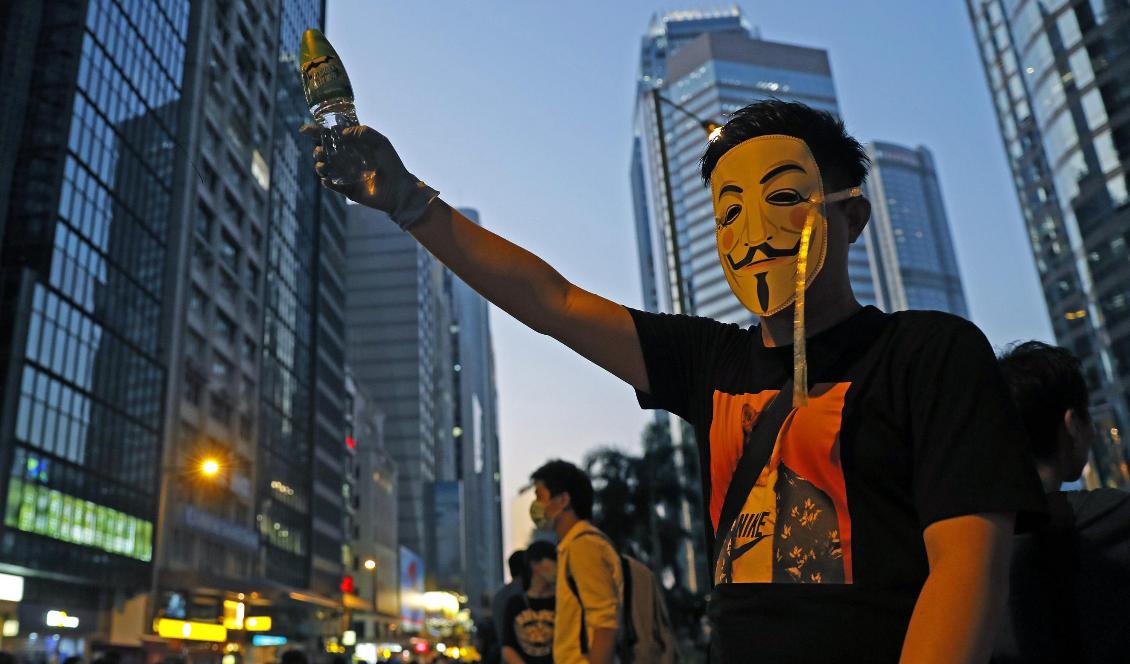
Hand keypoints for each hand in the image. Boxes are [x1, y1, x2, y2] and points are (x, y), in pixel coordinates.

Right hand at [298, 123, 438, 229]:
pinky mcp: (346, 189)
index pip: (331, 136)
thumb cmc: (393, 165)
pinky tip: (329, 180)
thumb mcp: (380, 143)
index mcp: (353, 146)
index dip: (317, 132)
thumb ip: (363, 132)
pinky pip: (331, 185)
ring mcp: (346, 174)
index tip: (306, 130)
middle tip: (321, 152)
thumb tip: (341, 131)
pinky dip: (327, 181)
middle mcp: (347, 159)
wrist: (399, 191)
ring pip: (324, 168)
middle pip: (324, 152)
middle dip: (317, 150)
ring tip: (324, 166)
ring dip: (319, 165)